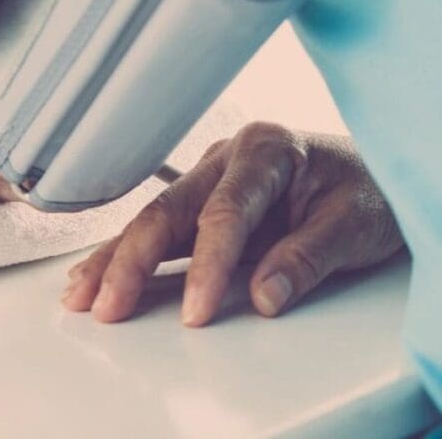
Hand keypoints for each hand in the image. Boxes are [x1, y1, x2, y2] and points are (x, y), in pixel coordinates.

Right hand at [62, 123, 403, 324]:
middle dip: (132, 261)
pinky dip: (127, 253)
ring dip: (114, 259)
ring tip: (81, 294)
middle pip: (168, 212)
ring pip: (152, 220)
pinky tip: (97, 272)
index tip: (197, 310)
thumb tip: (266, 294)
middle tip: (109, 303)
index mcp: (266, 151)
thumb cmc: (370, 191)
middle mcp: (228, 159)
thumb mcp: (356, 224)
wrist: (378, 173)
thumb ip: (308, 256)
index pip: (224, 212)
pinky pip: (161, 229)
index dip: (207, 266)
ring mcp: (211, 179)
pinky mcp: (204, 203)